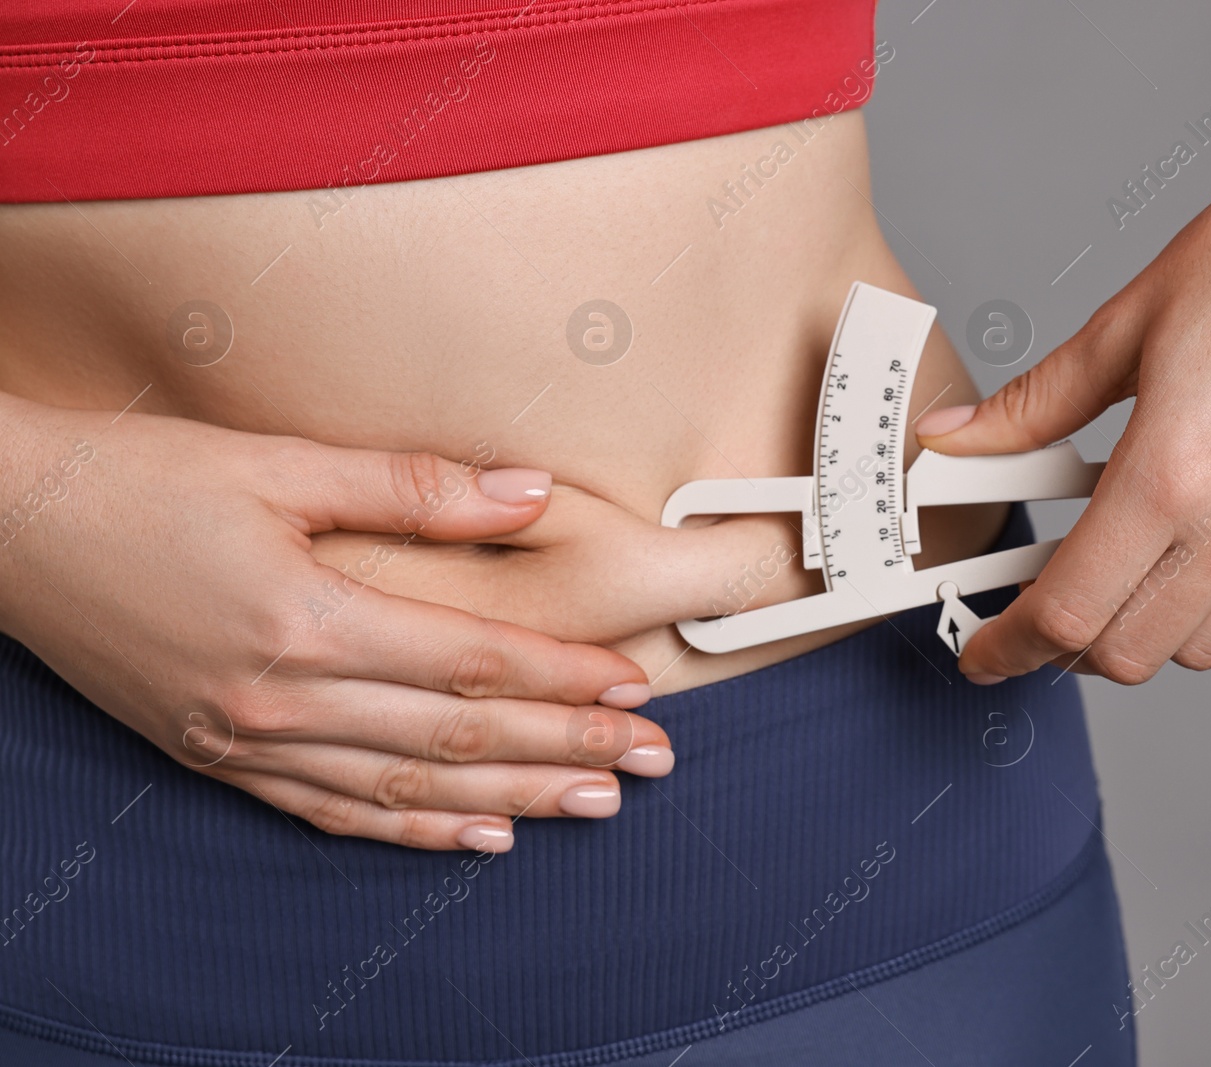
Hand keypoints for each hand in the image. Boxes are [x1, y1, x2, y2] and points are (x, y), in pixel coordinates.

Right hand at [0, 395, 672, 849]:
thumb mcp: (277, 464)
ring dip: (514, 798)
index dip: (563, 676)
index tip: (633, 683)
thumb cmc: (139, 481)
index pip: (472, 663)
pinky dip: (413, 831)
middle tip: (652, 757)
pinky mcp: (220, 757)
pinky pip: (335, 812)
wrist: (8, 528)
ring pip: (410, 788)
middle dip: (568, 745)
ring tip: (595, 802)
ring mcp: (248, 741)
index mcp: (306, 619)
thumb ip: (413, 487)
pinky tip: (478, 836)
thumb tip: (529, 494)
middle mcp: (282, 697)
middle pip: (459, 736)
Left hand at [915, 140, 1210, 683]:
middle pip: (1129, 654)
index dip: (1011, 646)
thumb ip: (1030, 408)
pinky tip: (1203, 529)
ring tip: (1124, 559)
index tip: (988, 652)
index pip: (1068, 612)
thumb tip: (953, 441)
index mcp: (1172, 472)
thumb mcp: (1122, 328)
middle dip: (1069, 645)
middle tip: (1043, 604)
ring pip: (1202, 646)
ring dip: (1145, 625)